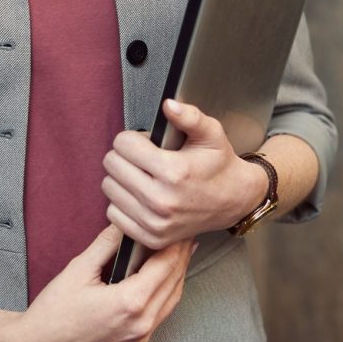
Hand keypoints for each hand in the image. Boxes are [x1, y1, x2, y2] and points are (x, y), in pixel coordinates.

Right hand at [6, 225, 192, 341]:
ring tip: (179, 245)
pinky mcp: (137, 341)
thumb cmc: (55, 308)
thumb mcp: (81, 266)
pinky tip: (165, 271)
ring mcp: (141, 336)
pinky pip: (164, 310)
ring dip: (178, 270)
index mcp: (130, 302)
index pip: (166, 263)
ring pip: (174, 296)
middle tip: (183, 228)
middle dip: (181, 251)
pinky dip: (169, 288)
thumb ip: (109, 241)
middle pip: (175, 279)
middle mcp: (142, 322)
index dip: (176, 239)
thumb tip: (128, 220)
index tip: (178, 221)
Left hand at [101, 100, 268, 248]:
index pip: (123, 144)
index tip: (147, 142)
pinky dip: (122, 202)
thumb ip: (189, 116)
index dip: (132, 138)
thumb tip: (168, 104)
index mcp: (173, 171)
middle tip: (145, 158)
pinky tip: (141, 194)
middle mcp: (161, 201)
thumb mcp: (211, 133)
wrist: (233, 200)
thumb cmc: (219, 163)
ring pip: (109, 188)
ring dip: (121, 178)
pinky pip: (113, 214)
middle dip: (124, 155)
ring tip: (144, 175)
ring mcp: (154, 223)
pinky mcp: (150, 237)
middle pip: (112, 165)